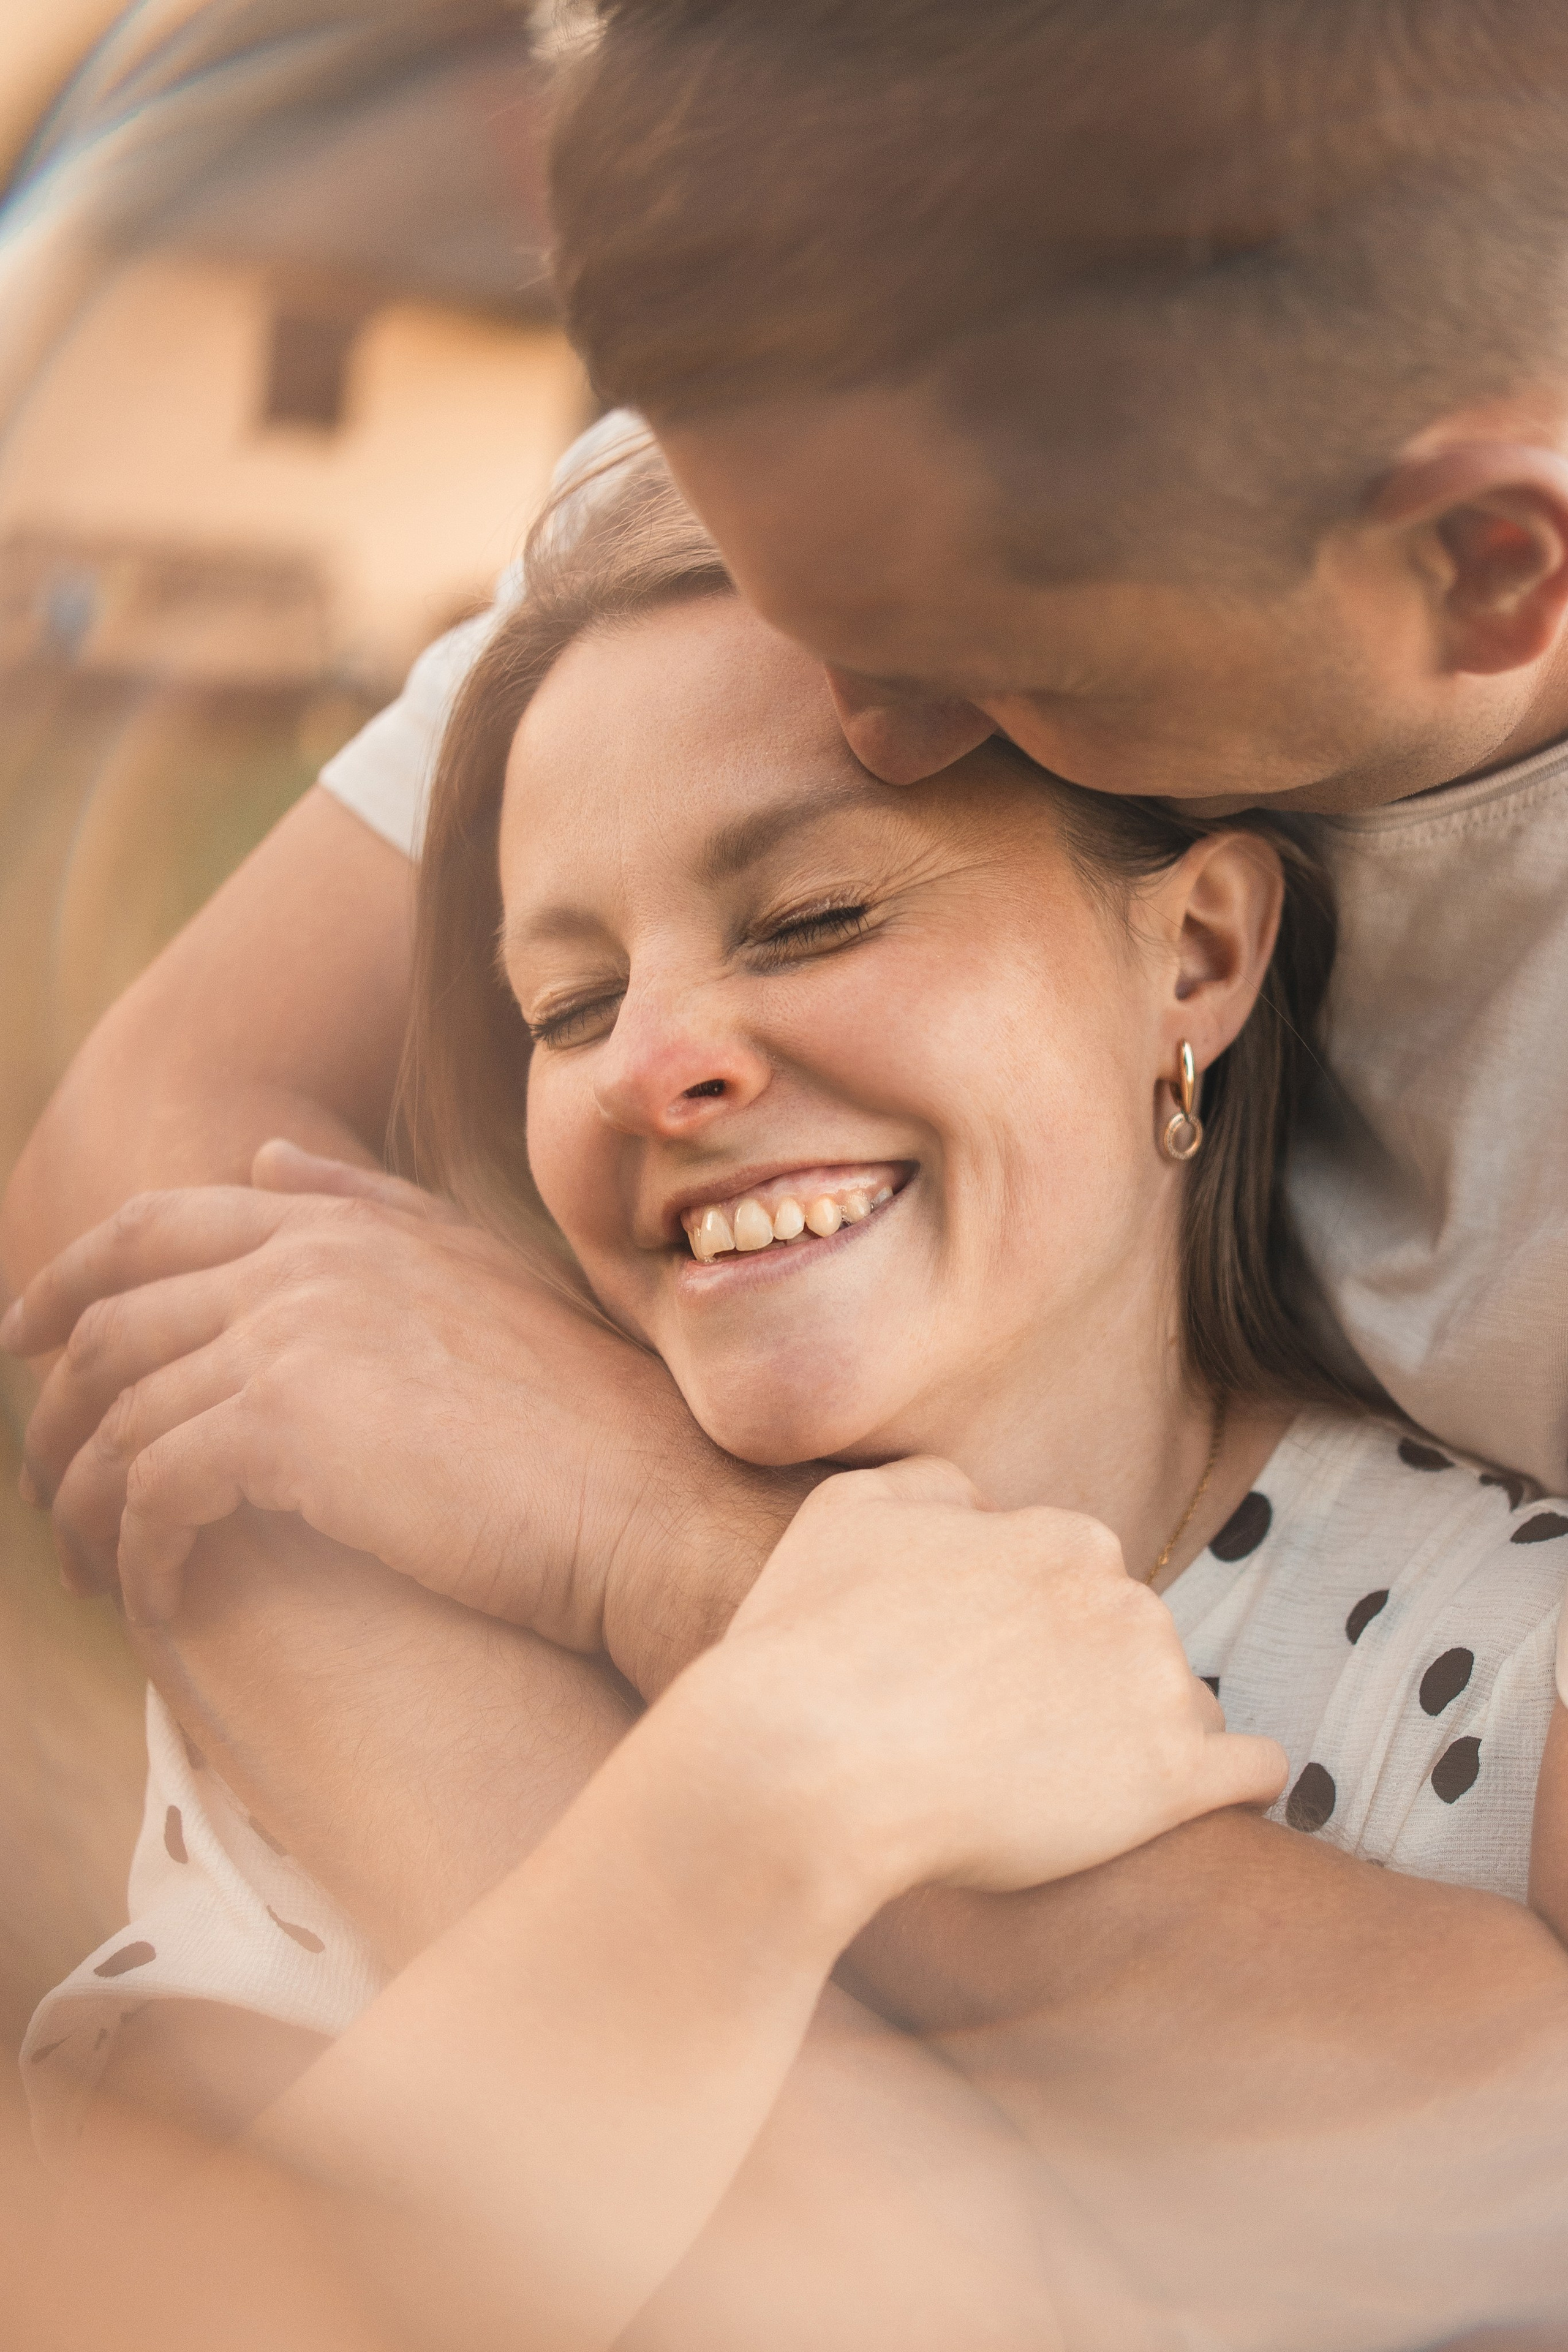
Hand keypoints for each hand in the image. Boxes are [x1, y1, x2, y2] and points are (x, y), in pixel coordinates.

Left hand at [3, 1143, 803, 1682]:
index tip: (24, 1343)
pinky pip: (153, 1488)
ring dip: (84, 1499)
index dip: (68, 1280)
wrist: (653, 1500)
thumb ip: (374, 1210)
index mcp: (346, 1222)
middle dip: (53, 1407)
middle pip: (109, 1320)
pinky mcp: (287, 1426)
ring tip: (91, 1567)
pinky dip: (137, 1549)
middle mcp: (306, 1258)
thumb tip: (269, 1160)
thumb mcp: (481, 1279)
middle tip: (42, 1486)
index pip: (154, 1227)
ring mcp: (292, 1334)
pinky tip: (157, 1597)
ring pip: (117, 1415)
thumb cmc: (583, 1418)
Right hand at [699, 1456, 1287, 1900]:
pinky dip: (1235, 1781)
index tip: (984, 1673)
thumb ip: (931, 1486)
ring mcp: (1156, 1690)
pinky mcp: (1172, 1784)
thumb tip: (982, 1505)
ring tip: (1067, 1785)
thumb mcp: (848, 1512)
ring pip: (1182, 1703)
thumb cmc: (811, 1642)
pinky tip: (1209, 1799)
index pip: (1077, 1576)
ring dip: (1141, 1733)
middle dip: (1087, 1678)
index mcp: (1062, 1537)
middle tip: (1008, 1735)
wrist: (807, 1768)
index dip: (1030, 1626)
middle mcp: (1126, 1598)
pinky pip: (1249, 1769)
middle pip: (1132, 1638)